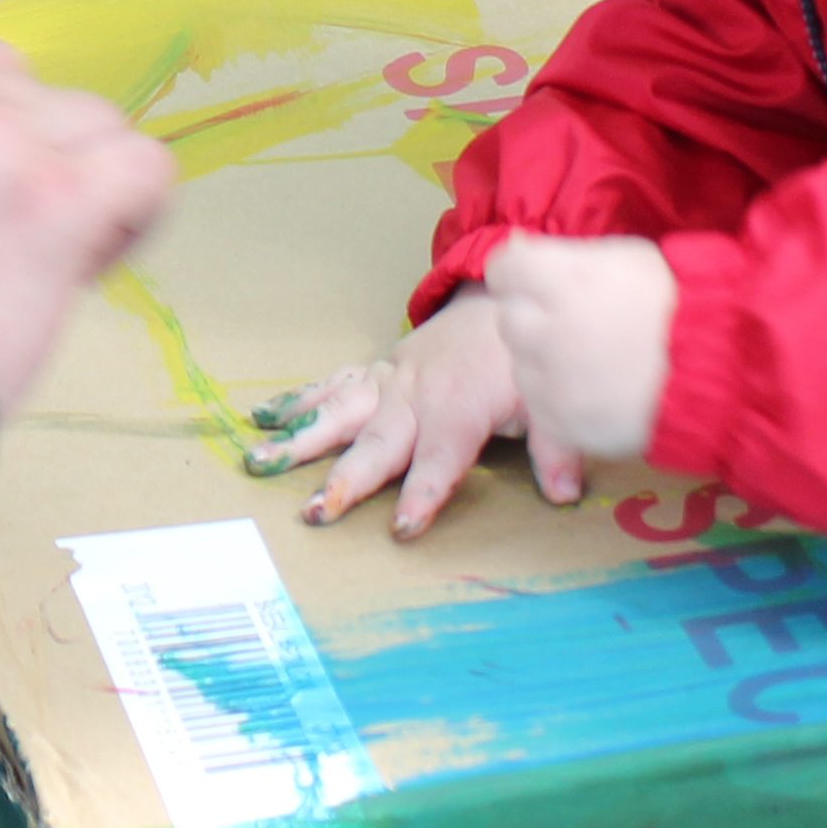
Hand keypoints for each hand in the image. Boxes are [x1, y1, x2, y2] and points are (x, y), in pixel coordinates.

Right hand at [0, 30, 174, 413]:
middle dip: (39, 162)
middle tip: (2, 242)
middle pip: (44, 96)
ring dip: (84, 188)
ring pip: (99, 128)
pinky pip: (146, 167)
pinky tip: (87, 259)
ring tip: (38, 259)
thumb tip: (14, 132)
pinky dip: (136, 216)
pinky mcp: (59, 193)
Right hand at [255, 287, 574, 538]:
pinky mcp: (377, 371)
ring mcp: (390, 380)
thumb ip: (556, 447)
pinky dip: (297, 400)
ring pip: (341, 411)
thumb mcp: (547, 398)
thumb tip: (566, 495)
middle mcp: (415, 393)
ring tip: (260, 462)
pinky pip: (333, 385)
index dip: (424, 492)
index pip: (441, 457)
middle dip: (347, 478)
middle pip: (379, 441)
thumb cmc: (521, 359)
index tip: (402, 526)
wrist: (502, 300)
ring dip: (301, 438)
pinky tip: (262, 417)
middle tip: (316, 510)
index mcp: (459, 405)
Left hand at [488, 233, 676, 468]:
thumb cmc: (679, 303)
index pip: (503, 270)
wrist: (720, 372)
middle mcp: (544, 328)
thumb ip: (567, 258)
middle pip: (510, 319)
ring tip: (596, 363)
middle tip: (580, 326)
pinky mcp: (561, 424)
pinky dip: (562, 402)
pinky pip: (541, 409)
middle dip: (536, 320)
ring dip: (546, 363)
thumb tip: (520, 248)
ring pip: (522, 367)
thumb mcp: (625, 258)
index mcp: (560, 278)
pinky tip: (599, 393)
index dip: (524, 276)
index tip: (544, 283)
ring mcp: (550, 381)